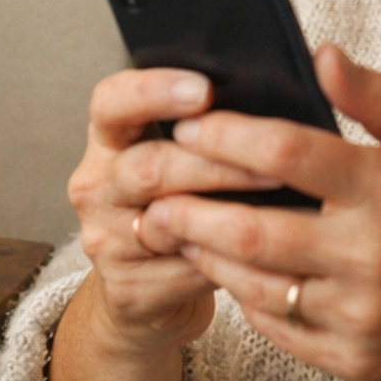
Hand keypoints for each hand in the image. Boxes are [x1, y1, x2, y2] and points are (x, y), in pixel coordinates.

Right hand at [33, 68, 283, 380]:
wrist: (150, 291)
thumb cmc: (183, 204)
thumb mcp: (181, 157)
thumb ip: (208, 127)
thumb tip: (285, 94)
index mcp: (108, 140)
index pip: (111, 101)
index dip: (154, 91)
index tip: (205, 89)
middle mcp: (96, 186)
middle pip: (147, 167)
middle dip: (217, 164)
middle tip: (274, 164)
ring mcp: (105, 241)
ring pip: (168, 223)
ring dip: (230, 217)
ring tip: (283, 210)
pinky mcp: (127, 290)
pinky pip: (186, 272)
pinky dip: (230, 263)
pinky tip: (266, 257)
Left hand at [137, 47, 380, 380]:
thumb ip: (376, 98)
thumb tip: (319, 52)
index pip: (288, 152)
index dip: (228, 136)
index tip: (190, 125)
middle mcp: (370, 252)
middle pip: (252, 226)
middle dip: (190, 205)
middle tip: (152, 188)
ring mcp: (358, 313)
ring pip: (253, 282)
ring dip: (203, 253)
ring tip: (171, 228)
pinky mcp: (351, 361)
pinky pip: (276, 328)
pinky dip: (242, 297)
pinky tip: (222, 272)